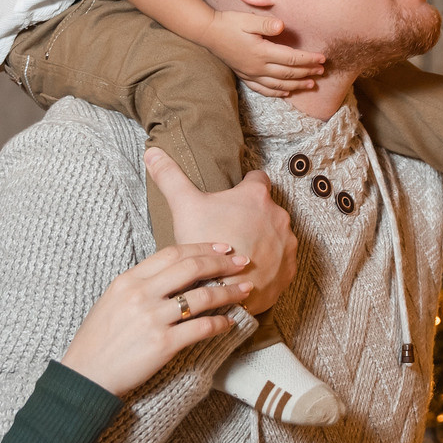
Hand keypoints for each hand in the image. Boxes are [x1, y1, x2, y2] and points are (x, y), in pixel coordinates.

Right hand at [57, 240, 253, 397]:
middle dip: (222, 263)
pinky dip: (220, 323)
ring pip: (202, 297)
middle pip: (191, 268)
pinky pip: (201, 329)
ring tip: (245, 290)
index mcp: (128, 280)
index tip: (223, 247)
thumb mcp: (113, 300)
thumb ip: (140, 284)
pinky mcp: (163, 344)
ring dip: (229, 292)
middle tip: (242, 262)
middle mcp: (141, 295)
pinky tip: (229, 322)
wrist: (86, 375)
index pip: (173, 253)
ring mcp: (153, 319)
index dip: (202, 247)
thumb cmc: (98, 340)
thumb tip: (172, 274)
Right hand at [148, 149, 295, 315]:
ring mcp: (287, 243)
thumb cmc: (205, 245)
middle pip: (267, 209)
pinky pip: (282, 261)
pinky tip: (250, 270)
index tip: (233, 198)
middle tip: (230, 230)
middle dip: (252, 217)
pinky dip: (271, 264)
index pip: (257, 178)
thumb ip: (170, 176)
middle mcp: (279, 215)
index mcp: (256, 195)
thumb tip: (152, 152)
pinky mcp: (289, 268)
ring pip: (277, 235)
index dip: (245, 185)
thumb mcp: (184, 206)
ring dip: (264, 240)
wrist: (222, 290)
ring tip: (240, 252)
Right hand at [202, 9, 323, 97]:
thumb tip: (283, 27)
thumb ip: (266, 24)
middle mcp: (258, 66)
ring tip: (311, 84)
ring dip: (296, 85)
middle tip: (322, 71)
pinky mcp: (244, 75)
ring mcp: (251, 73)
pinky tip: (285, 93)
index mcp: (262, 52)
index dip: (309, 59)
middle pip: (288, 73)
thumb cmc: (229, 23)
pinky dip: (276, 92)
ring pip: (278, 84)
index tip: (322, 59)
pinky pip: (263, 89)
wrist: (208, 32)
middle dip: (307, 72)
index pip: (292, 59)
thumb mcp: (248, 19)